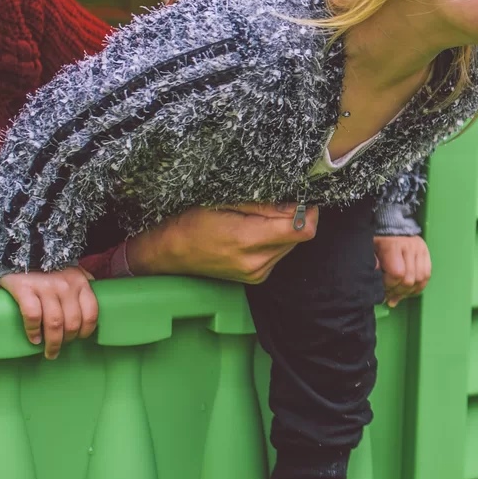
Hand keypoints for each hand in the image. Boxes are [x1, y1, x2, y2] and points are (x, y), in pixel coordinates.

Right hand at [0, 267, 98, 358]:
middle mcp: (66, 286)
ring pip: (54, 323)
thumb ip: (83, 283)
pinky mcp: (25, 289)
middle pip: (72, 323)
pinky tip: (34, 339)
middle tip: (60, 348)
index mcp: (80, 282)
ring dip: (53, 343)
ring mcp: (45, 288)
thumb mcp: (73, 269)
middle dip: (68, 340)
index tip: (80, 338)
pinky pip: (32, 316)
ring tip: (49, 351)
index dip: (87, 330)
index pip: (91, 313)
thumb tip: (92, 301)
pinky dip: (33, 332)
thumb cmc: (48, 262)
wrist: (20, 245)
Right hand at [126, 203, 316, 284]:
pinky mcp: (255, 279)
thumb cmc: (190, 222)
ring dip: (283, 231)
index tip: (302, 199)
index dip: (308, 212)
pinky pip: (278, 255)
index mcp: (248, 240)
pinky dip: (273, 242)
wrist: (169, 253)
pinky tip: (253, 234)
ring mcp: (256, 274)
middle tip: (271, 206)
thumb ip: (264, 205)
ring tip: (256, 220)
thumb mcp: (224, 202)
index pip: (302, 229)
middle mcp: (256, 262)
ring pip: (290, 246)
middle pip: (299, 236)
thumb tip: (295, 204)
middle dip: (293, 219)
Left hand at [375, 234, 431, 307]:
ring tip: (399, 295)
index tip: (382, 288)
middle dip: (399, 291)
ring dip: (410, 291)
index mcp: (393, 245)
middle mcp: (410, 247)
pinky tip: (410, 291)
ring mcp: (420, 250)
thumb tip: (377, 274)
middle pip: (410, 279)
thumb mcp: (371, 249)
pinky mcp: (426, 253)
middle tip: (389, 295)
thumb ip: (373, 262)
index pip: (398, 273)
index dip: (390, 285)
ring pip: (420, 279)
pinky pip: (427, 275)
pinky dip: (419, 286)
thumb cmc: (379, 240)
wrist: (393, 226)